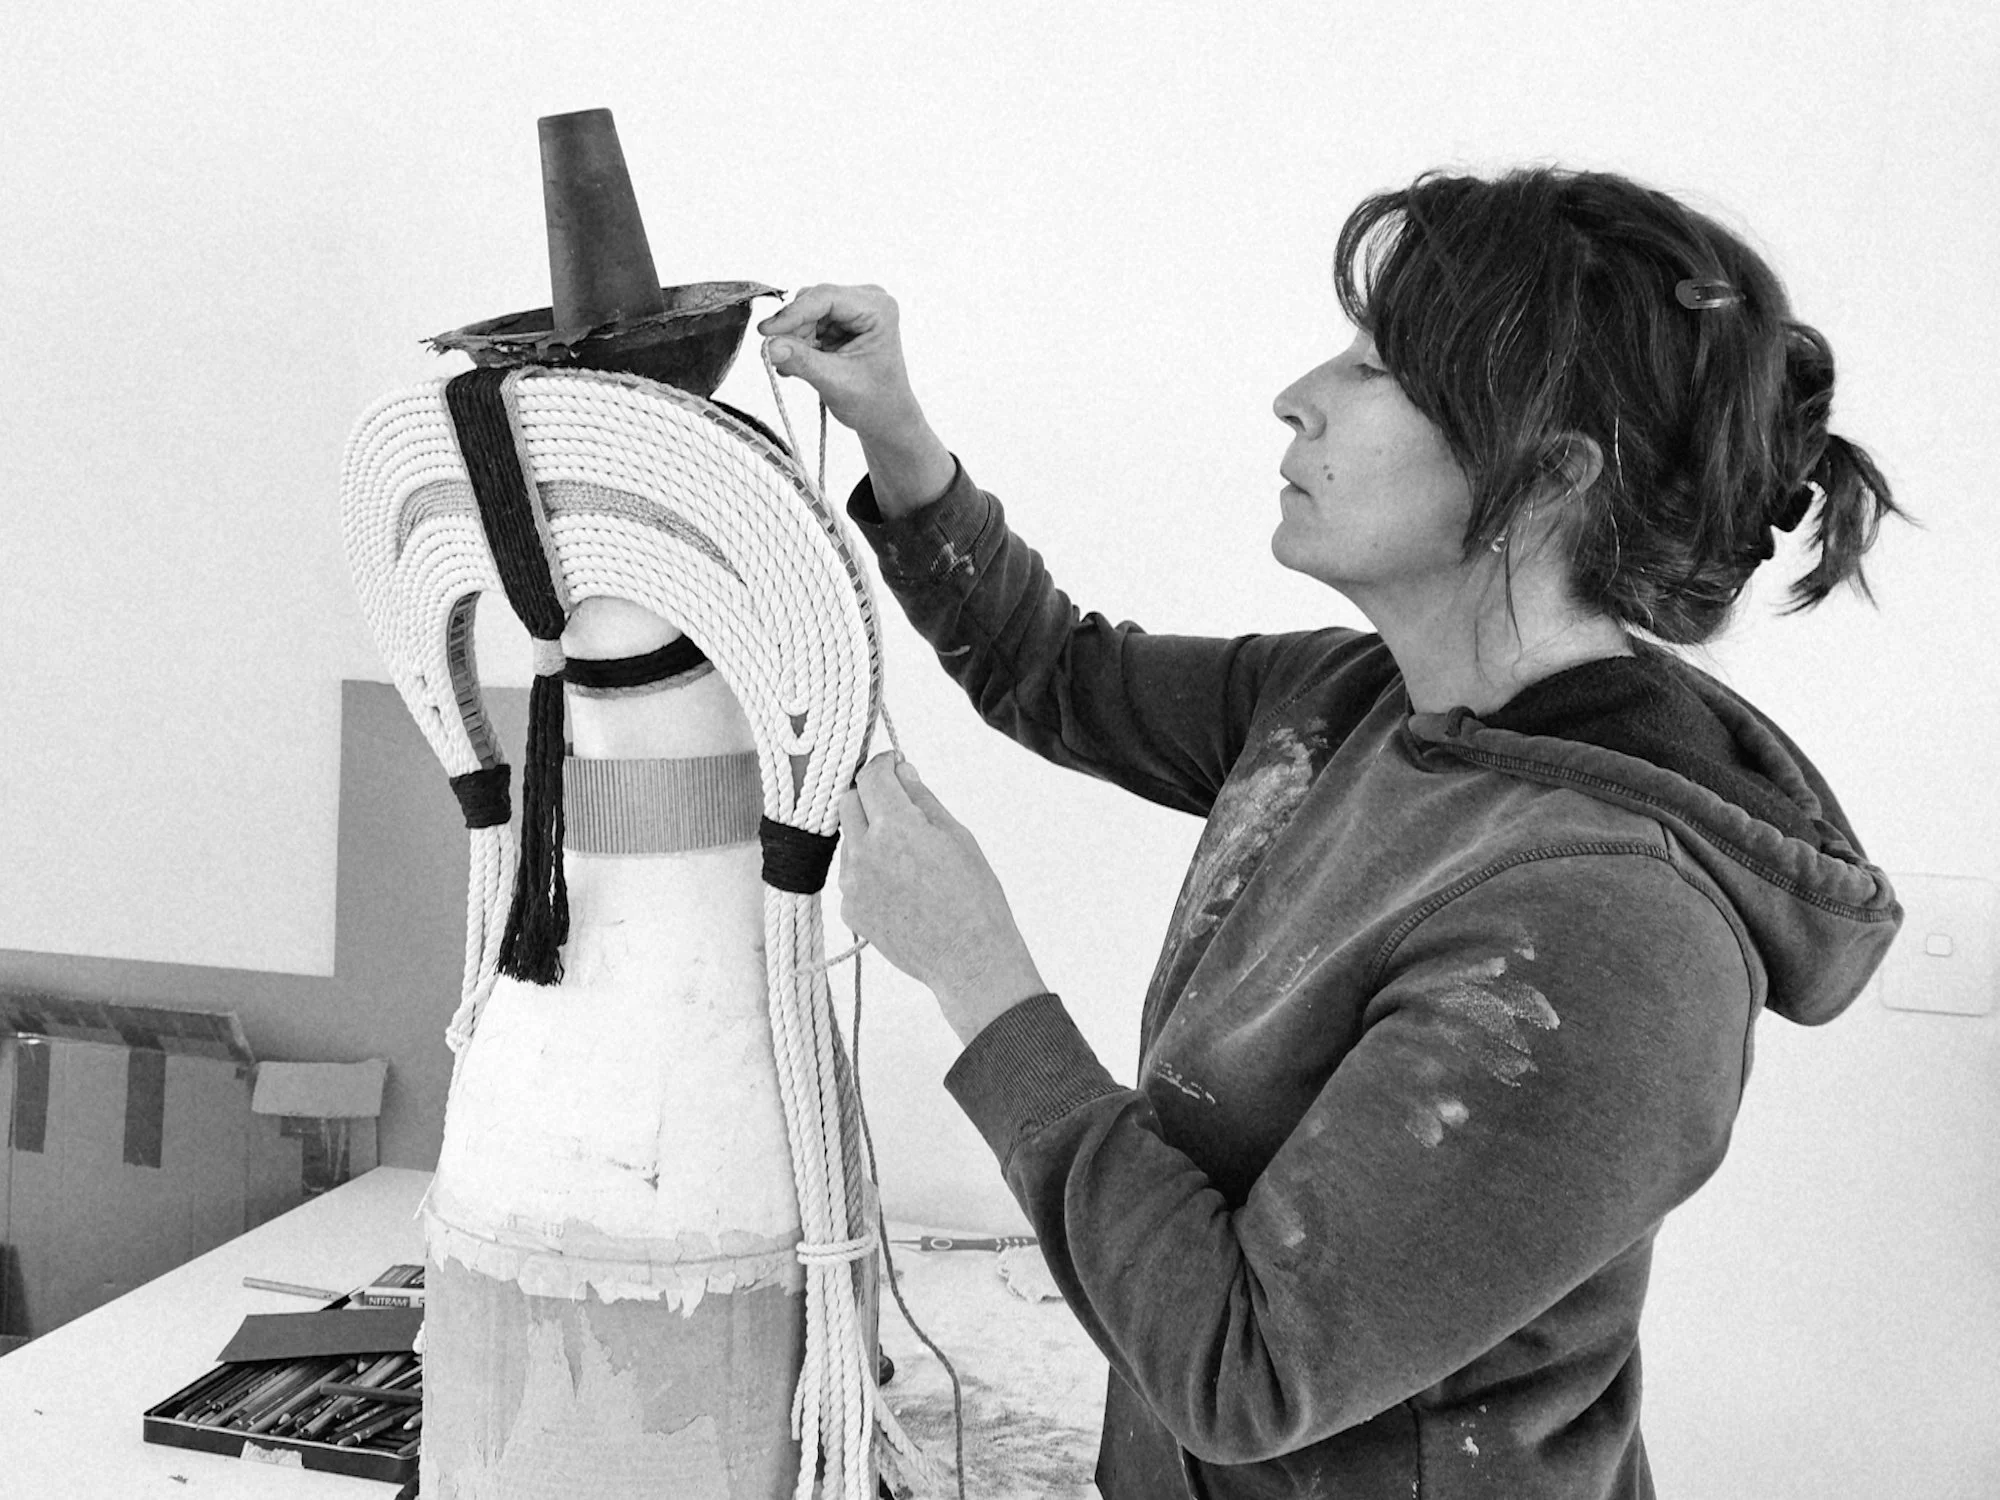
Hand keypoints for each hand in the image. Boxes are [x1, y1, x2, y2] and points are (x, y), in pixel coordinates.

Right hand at [758, 285, 955, 516]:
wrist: (885, 418)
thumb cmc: (874, 402)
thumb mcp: (836, 381)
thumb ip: (802, 361)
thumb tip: (769, 346)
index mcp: (877, 309)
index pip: (826, 298)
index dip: (792, 314)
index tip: (765, 332)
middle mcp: (867, 301)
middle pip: (814, 303)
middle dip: (792, 329)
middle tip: (774, 354)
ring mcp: (854, 311)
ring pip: (807, 314)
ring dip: (793, 339)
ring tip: (790, 367)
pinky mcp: (841, 322)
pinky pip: (809, 324)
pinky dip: (798, 344)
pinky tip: (794, 364)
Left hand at [838, 753, 1045, 1045]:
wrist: (969, 959)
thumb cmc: (975, 897)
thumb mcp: (957, 836)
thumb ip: (922, 800)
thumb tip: (902, 772)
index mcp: (896, 828)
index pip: (872, 776)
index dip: (883, 763)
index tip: (894, 763)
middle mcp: (865, 852)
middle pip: (848, 801)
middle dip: (870, 795)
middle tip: (897, 804)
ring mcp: (852, 883)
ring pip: (847, 838)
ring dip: (867, 833)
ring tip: (905, 855)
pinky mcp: (849, 909)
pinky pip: (850, 872)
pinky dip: (867, 867)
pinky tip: (899, 884)